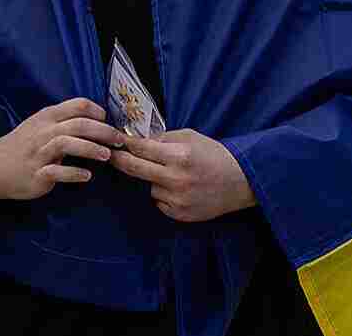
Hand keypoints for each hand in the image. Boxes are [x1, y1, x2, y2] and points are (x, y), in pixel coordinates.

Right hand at [0, 98, 124, 201]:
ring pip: (66, 144)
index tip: (110, 121)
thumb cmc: (22, 146)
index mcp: (47, 118)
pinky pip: (57, 171)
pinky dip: (74, 173)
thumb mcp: (40, 126)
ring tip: (106, 156)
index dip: (98, 111)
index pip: (77, 105)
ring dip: (90, 149)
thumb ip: (63, 122)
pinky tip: (87, 176)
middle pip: (77, 124)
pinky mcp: (36, 173)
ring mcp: (39, 153)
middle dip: (102, 131)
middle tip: (119, 140)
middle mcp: (44, 132)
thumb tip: (95, 121)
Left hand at [108, 129, 256, 222]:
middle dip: (119, 160)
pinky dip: (164, 194)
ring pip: (148, 186)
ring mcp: (177, 199)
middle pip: (134, 169)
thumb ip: (163, 138)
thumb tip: (137, 138)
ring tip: (173, 175)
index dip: (125, 143)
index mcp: (179, 155)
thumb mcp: (190, 137)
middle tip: (112, 155)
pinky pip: (159, 201)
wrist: (240, 182)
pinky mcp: (179, 214)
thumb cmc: (214, 155)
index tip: (114, 140)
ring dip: (152, 179)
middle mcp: (176, 179)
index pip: (141, 148)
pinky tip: (180, 188)